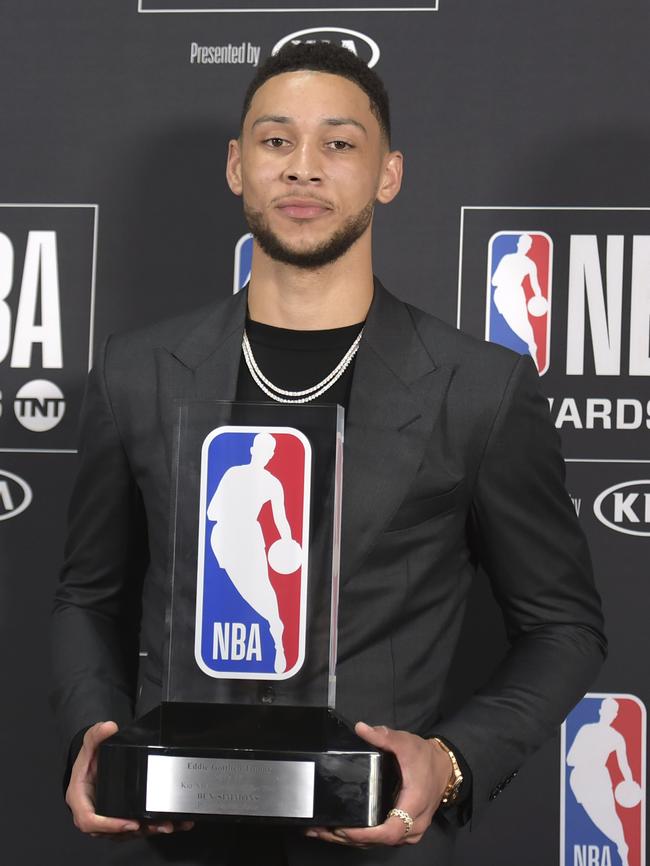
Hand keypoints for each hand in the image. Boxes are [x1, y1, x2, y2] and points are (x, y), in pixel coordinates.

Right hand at [66, 721, 193, 837]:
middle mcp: (93, 813)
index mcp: (80, 799)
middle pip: (113, 830)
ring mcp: (107, 818)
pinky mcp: (119, 818)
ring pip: (127, 831)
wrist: (93, 762)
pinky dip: (152, 826)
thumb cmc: (89, 758)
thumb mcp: (90, 744)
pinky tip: (173, 823)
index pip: (90, 820)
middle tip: (160, 825)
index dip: (110, 825)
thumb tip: (108, 727)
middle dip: (138, 829)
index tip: (130, 822)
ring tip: (170, 825)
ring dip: (149, 830)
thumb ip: (96, 735)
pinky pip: (134, 826)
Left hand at [306, 722, 450, 847]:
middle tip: (320, 830)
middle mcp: (412, 824)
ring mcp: (409, 830)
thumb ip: (384, 736)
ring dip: (351, 841)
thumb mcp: (406, 742)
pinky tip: (341, 832)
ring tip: (323, 832)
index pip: (390, 830)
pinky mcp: (404, 830)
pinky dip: (361, 838)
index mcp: (413, 804)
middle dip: (348, 839)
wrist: (444, 769)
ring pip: (379, 843)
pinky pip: (381, 838)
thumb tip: (361, 728)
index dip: (365, 835)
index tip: (344, 829)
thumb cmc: (426, 758)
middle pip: (379, 841)